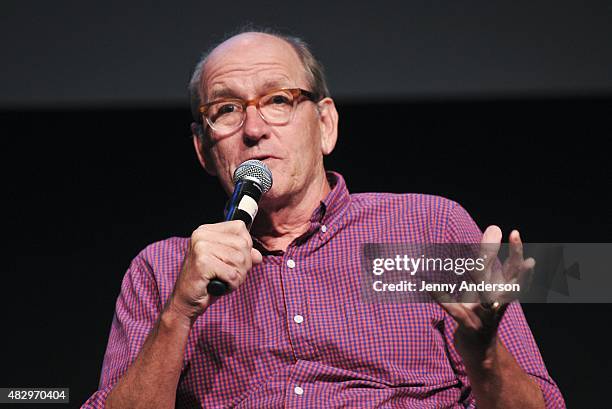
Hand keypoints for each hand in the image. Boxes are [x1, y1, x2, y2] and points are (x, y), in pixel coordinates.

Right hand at [167, 220, 262, 320]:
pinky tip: (219, 286)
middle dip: (243, 265)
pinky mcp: (202, 263)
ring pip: (240, 260)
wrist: (185, 301)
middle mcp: (201, 235)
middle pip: (243, 244)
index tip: (233, 260)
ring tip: (223, 280)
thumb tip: (258, 256)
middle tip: (229, 275)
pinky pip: (232, 274)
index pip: (240, 228)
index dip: (245, 246)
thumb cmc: (207, 281)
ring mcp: (201, 247)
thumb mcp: (227, 264)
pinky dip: (231, 285)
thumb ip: (243, 256)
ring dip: (238, 276)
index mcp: (206, 230)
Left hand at [432, 226, 534, 357]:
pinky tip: (425, 285)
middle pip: (505, 280)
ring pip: (483, 294)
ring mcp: (484, 315)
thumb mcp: (485, 285)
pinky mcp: (468, 326)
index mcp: (502, 292)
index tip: (514, 232)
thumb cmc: (480, 313)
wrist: (479, 352)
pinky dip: (439, 296)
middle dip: (506, 260)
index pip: (514, 270)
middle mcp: (497, 302)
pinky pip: (452, 309)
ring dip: (477, 278)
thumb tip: (495, 229)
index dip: (515, 252)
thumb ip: (488, 259)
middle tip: (507, 238)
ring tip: (471, 264)